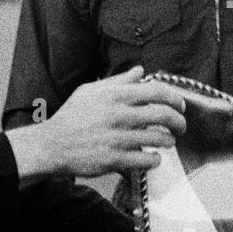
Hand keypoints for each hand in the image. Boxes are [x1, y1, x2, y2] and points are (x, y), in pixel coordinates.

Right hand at [7, 66, 186, 179]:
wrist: (52, 145)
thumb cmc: (72, 117)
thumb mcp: (91, 91)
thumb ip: (119, 81)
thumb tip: (140, 71)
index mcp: (115, 95)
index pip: (157, 91)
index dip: (175, 98)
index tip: (180, 105)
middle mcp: (119, 115)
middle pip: (164, 115)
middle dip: (179, 121)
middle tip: (180, 126)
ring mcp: (118, 139)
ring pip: (159, 139)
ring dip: (169, 141)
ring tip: (168, 141)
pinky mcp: (115, 160)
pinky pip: (147, 160)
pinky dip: (156, 159)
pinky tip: (153, 157)